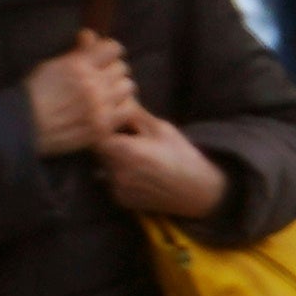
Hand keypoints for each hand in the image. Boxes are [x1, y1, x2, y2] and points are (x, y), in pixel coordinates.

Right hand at [26, 34, 138, 155]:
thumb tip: (90, 35)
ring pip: (128, 87)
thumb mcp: (51, 66)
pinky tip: (110, 110)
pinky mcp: (102, 126)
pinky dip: (122, 107)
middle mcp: (92, 84)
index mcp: (78, 65)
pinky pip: (128, 110)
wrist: (22, 127)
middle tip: (102, 80)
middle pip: (121, 68)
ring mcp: (99, 106)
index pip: (113, 48)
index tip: (104, 59)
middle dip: (112, 71)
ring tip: (107, 95)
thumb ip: (75, 53)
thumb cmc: (33, 95)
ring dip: (119, 89)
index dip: (109, 52)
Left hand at [96, 108, 229, 218]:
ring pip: (104, 167)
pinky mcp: (121, 200)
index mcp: (127, 152)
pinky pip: (111, 182)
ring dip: (115, 160)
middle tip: (133, 141)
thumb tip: (118, 96)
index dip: (103, 128)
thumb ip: (134, 114)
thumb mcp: (162, 129)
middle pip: (99, 152)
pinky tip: (143, 175)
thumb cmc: (182, 155)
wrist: (198, 191)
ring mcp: (118, 188)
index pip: (97, 135)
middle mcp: (118, 172)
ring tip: (141, 159)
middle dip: (110, 143)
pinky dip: (120, 176)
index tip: (116, 125)